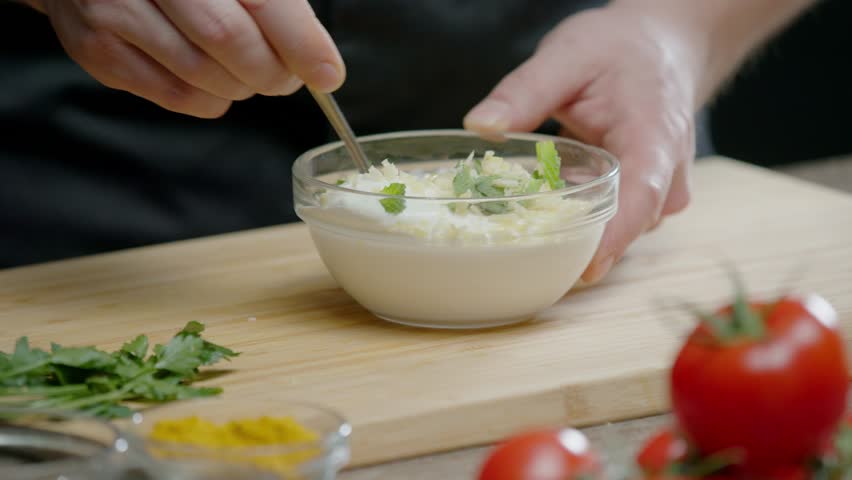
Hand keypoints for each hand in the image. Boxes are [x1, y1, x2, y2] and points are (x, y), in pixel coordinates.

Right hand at [39, 0, 344, 117]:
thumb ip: (275, 7)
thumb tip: (318, 61)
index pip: (261, 0)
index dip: (300, 42)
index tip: (327, 73)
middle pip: (229, 41)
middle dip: (272, 72)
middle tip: (287, 78)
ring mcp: (115, 10)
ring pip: (204, 76)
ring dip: (242, 87)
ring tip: (247, 72)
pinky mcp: (98, 50)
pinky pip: (177, 97)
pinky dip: (211, 99)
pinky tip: (213, 79)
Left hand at [464, 4, 700, 282]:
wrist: (663, 44)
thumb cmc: (620, 48)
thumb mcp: (566, 56)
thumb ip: (524, 91)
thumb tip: (480, 125)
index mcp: (655, 137)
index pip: (640, 198)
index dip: (613, 238)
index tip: (583, 269)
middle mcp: (669, 173)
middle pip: (630, 225)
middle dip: (583, 243)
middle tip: (521, 249)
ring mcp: (665, 189)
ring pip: (624, 228)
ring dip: (582, 230)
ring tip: (529, 226)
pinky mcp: (651, 196)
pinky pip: (620, 219)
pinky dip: (586, 217)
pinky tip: (550, 209)